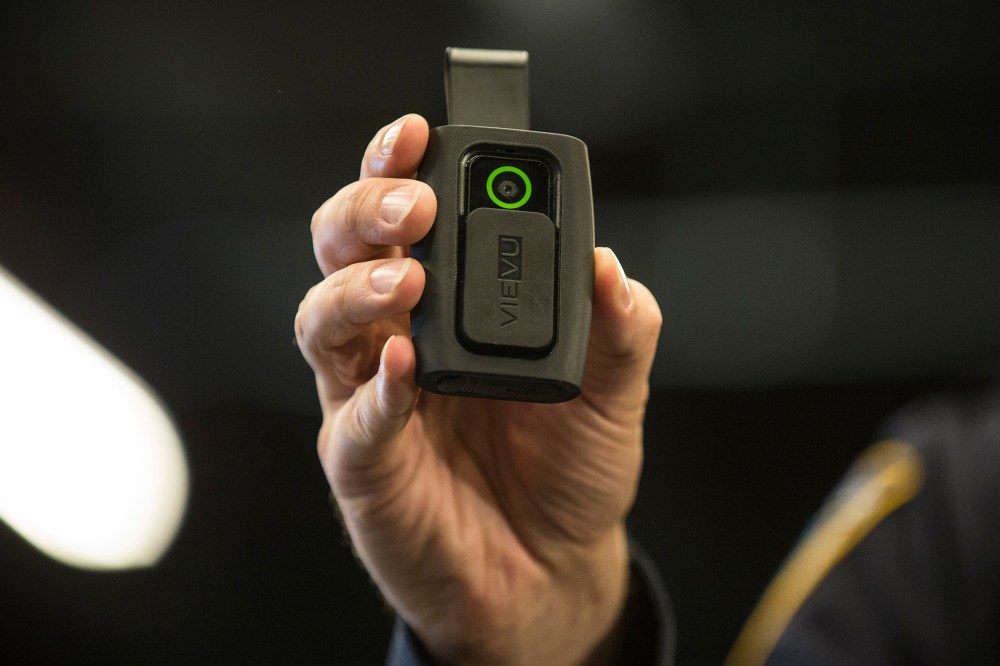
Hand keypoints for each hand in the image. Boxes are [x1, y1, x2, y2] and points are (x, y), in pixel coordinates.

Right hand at [295, 114, 661, 664]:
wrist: (552, 568)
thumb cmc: (568, 471)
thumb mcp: (613, 393)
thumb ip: (618, 329)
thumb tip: (609, 267)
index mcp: (450, 307)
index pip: (405, 221)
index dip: (400, 170)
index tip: (420, 135)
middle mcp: (397, 339)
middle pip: (343, 252)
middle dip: (365, 211)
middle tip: (410, 202)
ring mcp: (372, 400)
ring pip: (322, 324)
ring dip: (357, 289)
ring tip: (408, 277)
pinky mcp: (365, 466)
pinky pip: (353, 424)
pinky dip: (373, 394)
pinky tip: (401, 374)